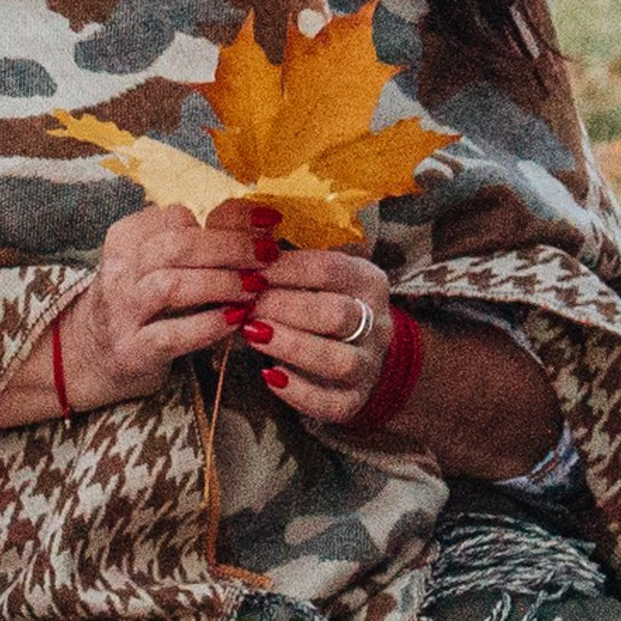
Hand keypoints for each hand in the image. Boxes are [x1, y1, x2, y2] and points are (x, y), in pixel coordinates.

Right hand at [58, 199, 281, 411]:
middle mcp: (119, 271)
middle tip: (266, 254)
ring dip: (221, 283)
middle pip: (176, 246)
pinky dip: (208, 325)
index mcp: (126, 239)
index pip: (177, 216)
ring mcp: (122, 312)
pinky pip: (172, 334)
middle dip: (229, 247)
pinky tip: (236, 321)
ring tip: (255, 287)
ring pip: (171, 285)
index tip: (265, 223)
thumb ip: (198, 243)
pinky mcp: (132, 351)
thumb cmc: (140, 303)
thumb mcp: (157, 264)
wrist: (93, 354)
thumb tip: (261, 223)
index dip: (226, 219)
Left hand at [233, 237, 395, 430]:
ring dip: (291, 346)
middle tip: (247, 304)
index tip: (251, 268)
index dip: (289, 268)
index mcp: (367, 279)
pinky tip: (269, 375)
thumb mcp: (310, 266)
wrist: (358, 350)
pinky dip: (298, 391)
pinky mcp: (354, 400)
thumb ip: (276, 245)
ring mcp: (369, 364)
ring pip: (337, 360)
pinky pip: (330, 402)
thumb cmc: (319, 297)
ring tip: (253, 335)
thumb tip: (244, 217)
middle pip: (337, 314)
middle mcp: (376, 321)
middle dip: (286, 308)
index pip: (332, 269)